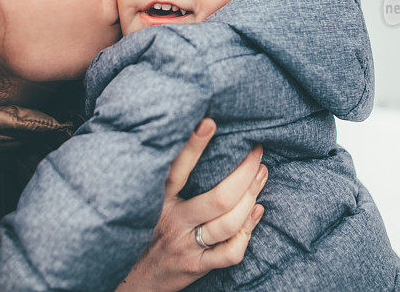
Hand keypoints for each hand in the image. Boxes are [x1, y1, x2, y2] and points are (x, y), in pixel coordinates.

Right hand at [116, 118, 266, 291]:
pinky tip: (256, 213)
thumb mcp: (152, 201)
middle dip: (244, 174)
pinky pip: (230, 252)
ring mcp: (187, 244)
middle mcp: (174, 220)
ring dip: (252, 197)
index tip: (209, 123)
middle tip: (257, 154)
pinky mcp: (197, 266)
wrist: (138, 278)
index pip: (177, 169)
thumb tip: (200, 138)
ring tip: (262, 175)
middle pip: (218, 198)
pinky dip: (248, 232)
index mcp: (159, 200)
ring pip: (228, 223)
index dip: (193, 146)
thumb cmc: (151, 230)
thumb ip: (170, 178)